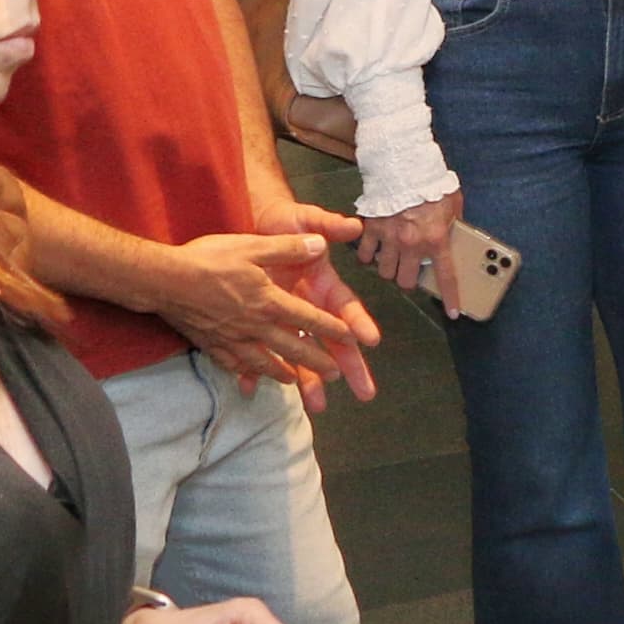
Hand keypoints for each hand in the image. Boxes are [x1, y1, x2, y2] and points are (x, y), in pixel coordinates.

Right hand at [138, 229, 367, 389]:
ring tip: (295, 382)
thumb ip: (288, 248)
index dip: (333, 329)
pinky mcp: (211, 345)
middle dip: (317, 362)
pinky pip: (233, 365)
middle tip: (335, 374)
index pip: (309, 319)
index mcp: (269, 302)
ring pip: (264, 363)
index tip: (351, 339)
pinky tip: (248, 378)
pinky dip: (245, 374)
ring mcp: (232, 340)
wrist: (163, 280)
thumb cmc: (207, 260)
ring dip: (283, 373)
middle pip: (293, 349)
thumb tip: (321, 244)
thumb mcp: (251, 246)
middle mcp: (255, 327)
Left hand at [252, 192, 379, 408]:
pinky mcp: (262, 323)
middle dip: (348, 367)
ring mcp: (287, 318)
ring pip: (300, 353)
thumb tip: (353, 226)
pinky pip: (260, 350)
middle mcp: (310, 307)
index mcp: (323, 286)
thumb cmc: (283, 222)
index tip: (370, 339)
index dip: (359, 322)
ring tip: (316, 404)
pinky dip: (256, 369)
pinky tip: (253, 387)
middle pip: (332, 342)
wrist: (252, 225)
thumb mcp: (305, 218)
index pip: (346, 307)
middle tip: (365, 392)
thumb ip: (327, 224)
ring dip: (309, 379)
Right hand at [358, 190, 467, 317]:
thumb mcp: (453, 203)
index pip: (446, 277)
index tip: (453, 312)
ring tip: (394, 260)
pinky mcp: (371, 230)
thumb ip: (454, 223)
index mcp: (436, 239)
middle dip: (409, 279)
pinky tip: (374, 250)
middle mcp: (412, 244)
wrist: (402, 165)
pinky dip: (369, 256)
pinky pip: (366, 255)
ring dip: (390, 269)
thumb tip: (456, 233)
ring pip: (385, 272)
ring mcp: (389, 239)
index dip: (451, 298)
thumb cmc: (430, 182)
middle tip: (412, 270)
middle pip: (406, 282)